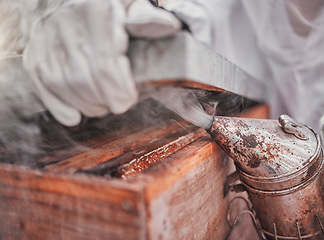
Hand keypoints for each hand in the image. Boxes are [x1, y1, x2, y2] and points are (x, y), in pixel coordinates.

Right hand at [23, 0, 180, 126]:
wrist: (82, 0)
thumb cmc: (115, 10)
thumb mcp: (135, 7)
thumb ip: (149, 19)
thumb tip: (170, 27)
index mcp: (96, 10)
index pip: (105, 63)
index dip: (118, 90)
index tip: (128, 100)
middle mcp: (66, 21)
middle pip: (82, 78)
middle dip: (103, 100)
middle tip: (117, 104)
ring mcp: (46, 36)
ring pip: (61, 84)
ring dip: (85, 105)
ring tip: (101, 106)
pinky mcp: (34, 49)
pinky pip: (39, 83)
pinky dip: (56, 105)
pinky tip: (73, 116)